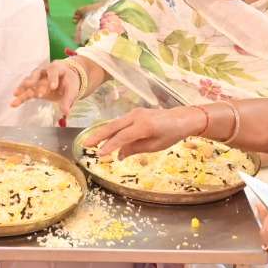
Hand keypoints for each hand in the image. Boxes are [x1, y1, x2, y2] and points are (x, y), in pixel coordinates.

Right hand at [10, 60, 82, 116]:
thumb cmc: (68, 81)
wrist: (65, 78)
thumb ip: (68, 99)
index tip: (53, 87)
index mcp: (56, 68)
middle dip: (34, 81)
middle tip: (32, 88)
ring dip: (23, 87)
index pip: (53, 71)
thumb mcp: (71, 89)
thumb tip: (65, 112)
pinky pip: (26, 91)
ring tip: (16, 94)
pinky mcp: (33, 87)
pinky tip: (14, 103)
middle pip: (37, 74)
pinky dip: (20, 97)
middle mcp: (44, 71)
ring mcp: (37, 78)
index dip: (52, 78)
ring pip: (29, 81)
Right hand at [86, 105, 206, 158]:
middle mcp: (137, 116)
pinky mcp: (135, 113)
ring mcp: (135, 113)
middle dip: (98, 136)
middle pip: (113, 126)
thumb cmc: (171, 134)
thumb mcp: (155, 146)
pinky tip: (105, 138)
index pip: (122, 136)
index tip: (99, 154)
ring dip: (102, 133)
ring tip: (90, 142)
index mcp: (144, 126)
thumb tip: (118, 154)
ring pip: (115, 124)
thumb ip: (135, 149)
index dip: (109, 146)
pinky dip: (111, 130)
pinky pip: (120, 122)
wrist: (182, 118)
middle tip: (85, 144)